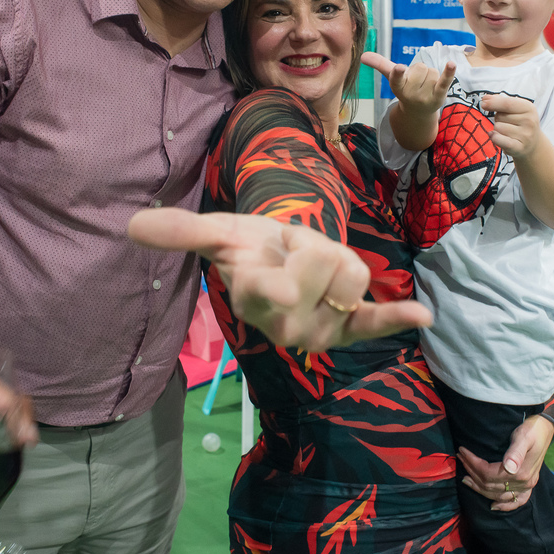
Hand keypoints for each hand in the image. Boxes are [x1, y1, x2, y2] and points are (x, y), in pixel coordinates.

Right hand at [128, 208, 431, 351]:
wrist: (275, 261)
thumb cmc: (248, 246)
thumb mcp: (217, 231)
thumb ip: (181, 231)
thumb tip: (132, 225)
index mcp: (251, 297)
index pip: (268, 290)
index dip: (280, 282)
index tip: (284, 285)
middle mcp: (285, 322)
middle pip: (326, 265)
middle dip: (315, 244)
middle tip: (293, 250)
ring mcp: (319, 329)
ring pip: (352, 278)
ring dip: (340, 259)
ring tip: (314, 264)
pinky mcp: (347, 329)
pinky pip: (372, 323)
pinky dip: (396, 319)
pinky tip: (422, 314)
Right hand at [361, 52, 454, 116]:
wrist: (418, 113)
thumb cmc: (405, 90)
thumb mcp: (392, 79)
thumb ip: (380, 65)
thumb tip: (363, 55)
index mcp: (397, 88)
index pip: (397, 78)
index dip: (399, 73)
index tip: (399, 68)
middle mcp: (410, 94)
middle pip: (420, 67)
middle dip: (420, 71)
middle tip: (417, 82)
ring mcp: (425, 97)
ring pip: (432, 71)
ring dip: (431, 75)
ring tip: (426, 86)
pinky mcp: (439, 96)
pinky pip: (444, 82)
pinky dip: (449, 73)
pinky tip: (451, 64)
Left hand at [458, 413, 553, 510]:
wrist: (545, 428)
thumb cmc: (533, 429)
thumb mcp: (523, 436)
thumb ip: (516, 452)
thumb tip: (508, 468)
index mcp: (521, 472)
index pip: (489, 473)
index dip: (473, 464)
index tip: (462, 451)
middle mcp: (523, 483)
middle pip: (490, 484)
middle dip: (472, 472)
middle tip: (460, 458)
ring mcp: (526, 486)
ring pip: (497, 494)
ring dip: (480, 488)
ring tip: (466, 478)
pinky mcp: (528, 484)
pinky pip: (517, 501)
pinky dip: (504, 505)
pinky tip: (493, 506)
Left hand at [480, 94, 542, 158]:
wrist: (533, 144)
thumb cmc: (520, 123)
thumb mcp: (516, 108)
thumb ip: (501, 101)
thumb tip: (485, 99)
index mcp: (529, 108)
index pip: (507, 103)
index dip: (493, 102)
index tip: (484, 102)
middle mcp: (529, 121)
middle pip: (499, 116)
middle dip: (498, 118)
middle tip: (509, 124)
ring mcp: (525, 135)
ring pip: (497, 127)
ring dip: (498, 130)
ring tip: (509, 132)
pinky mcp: (518, 148)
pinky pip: (497, 139)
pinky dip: (494, 137)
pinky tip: (498, 137)